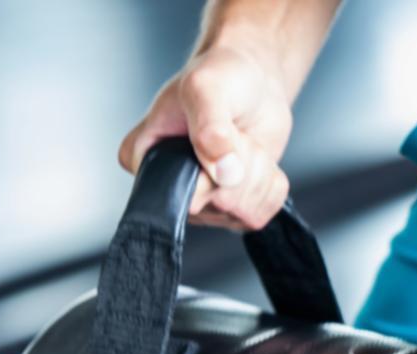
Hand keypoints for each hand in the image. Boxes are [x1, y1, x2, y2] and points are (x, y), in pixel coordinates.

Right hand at [119, 45, 292, 229]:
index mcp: (145, 158)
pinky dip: (270, 184)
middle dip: (240, 163)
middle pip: (218, 202)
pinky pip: (261, 214)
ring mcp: (205, 203)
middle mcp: (172, 188)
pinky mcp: (235, 208)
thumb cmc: (221, 76)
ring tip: (241, 141)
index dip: (205, 169)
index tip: (212, 132)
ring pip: (243, 210)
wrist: (255, 80)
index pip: (173, 191)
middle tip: (232, 130)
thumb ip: (210, 128)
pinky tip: (258, 159)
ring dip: (257, 172)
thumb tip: (224, 174)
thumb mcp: (207, 88)